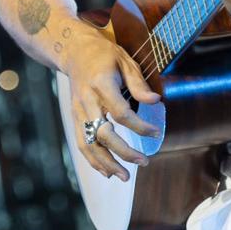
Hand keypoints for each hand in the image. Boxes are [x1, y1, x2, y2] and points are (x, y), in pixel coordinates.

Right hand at [62, 27, 160, 180]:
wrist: (74, 51)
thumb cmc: (104, 55)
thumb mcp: (125, 61)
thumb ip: (138, 84)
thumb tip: (156, 102)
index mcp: (100, 84)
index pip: (120, 113)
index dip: (139, 126)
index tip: (156, 132)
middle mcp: (86, 101)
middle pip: (102, 133)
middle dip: (123, 151)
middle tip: (143, 161)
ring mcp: (77, 111)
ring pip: (88, 144)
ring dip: (105, 163)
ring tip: (124, 177)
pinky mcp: (75, 118)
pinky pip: (82, 143)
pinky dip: (93, 160)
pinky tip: (107, 172)